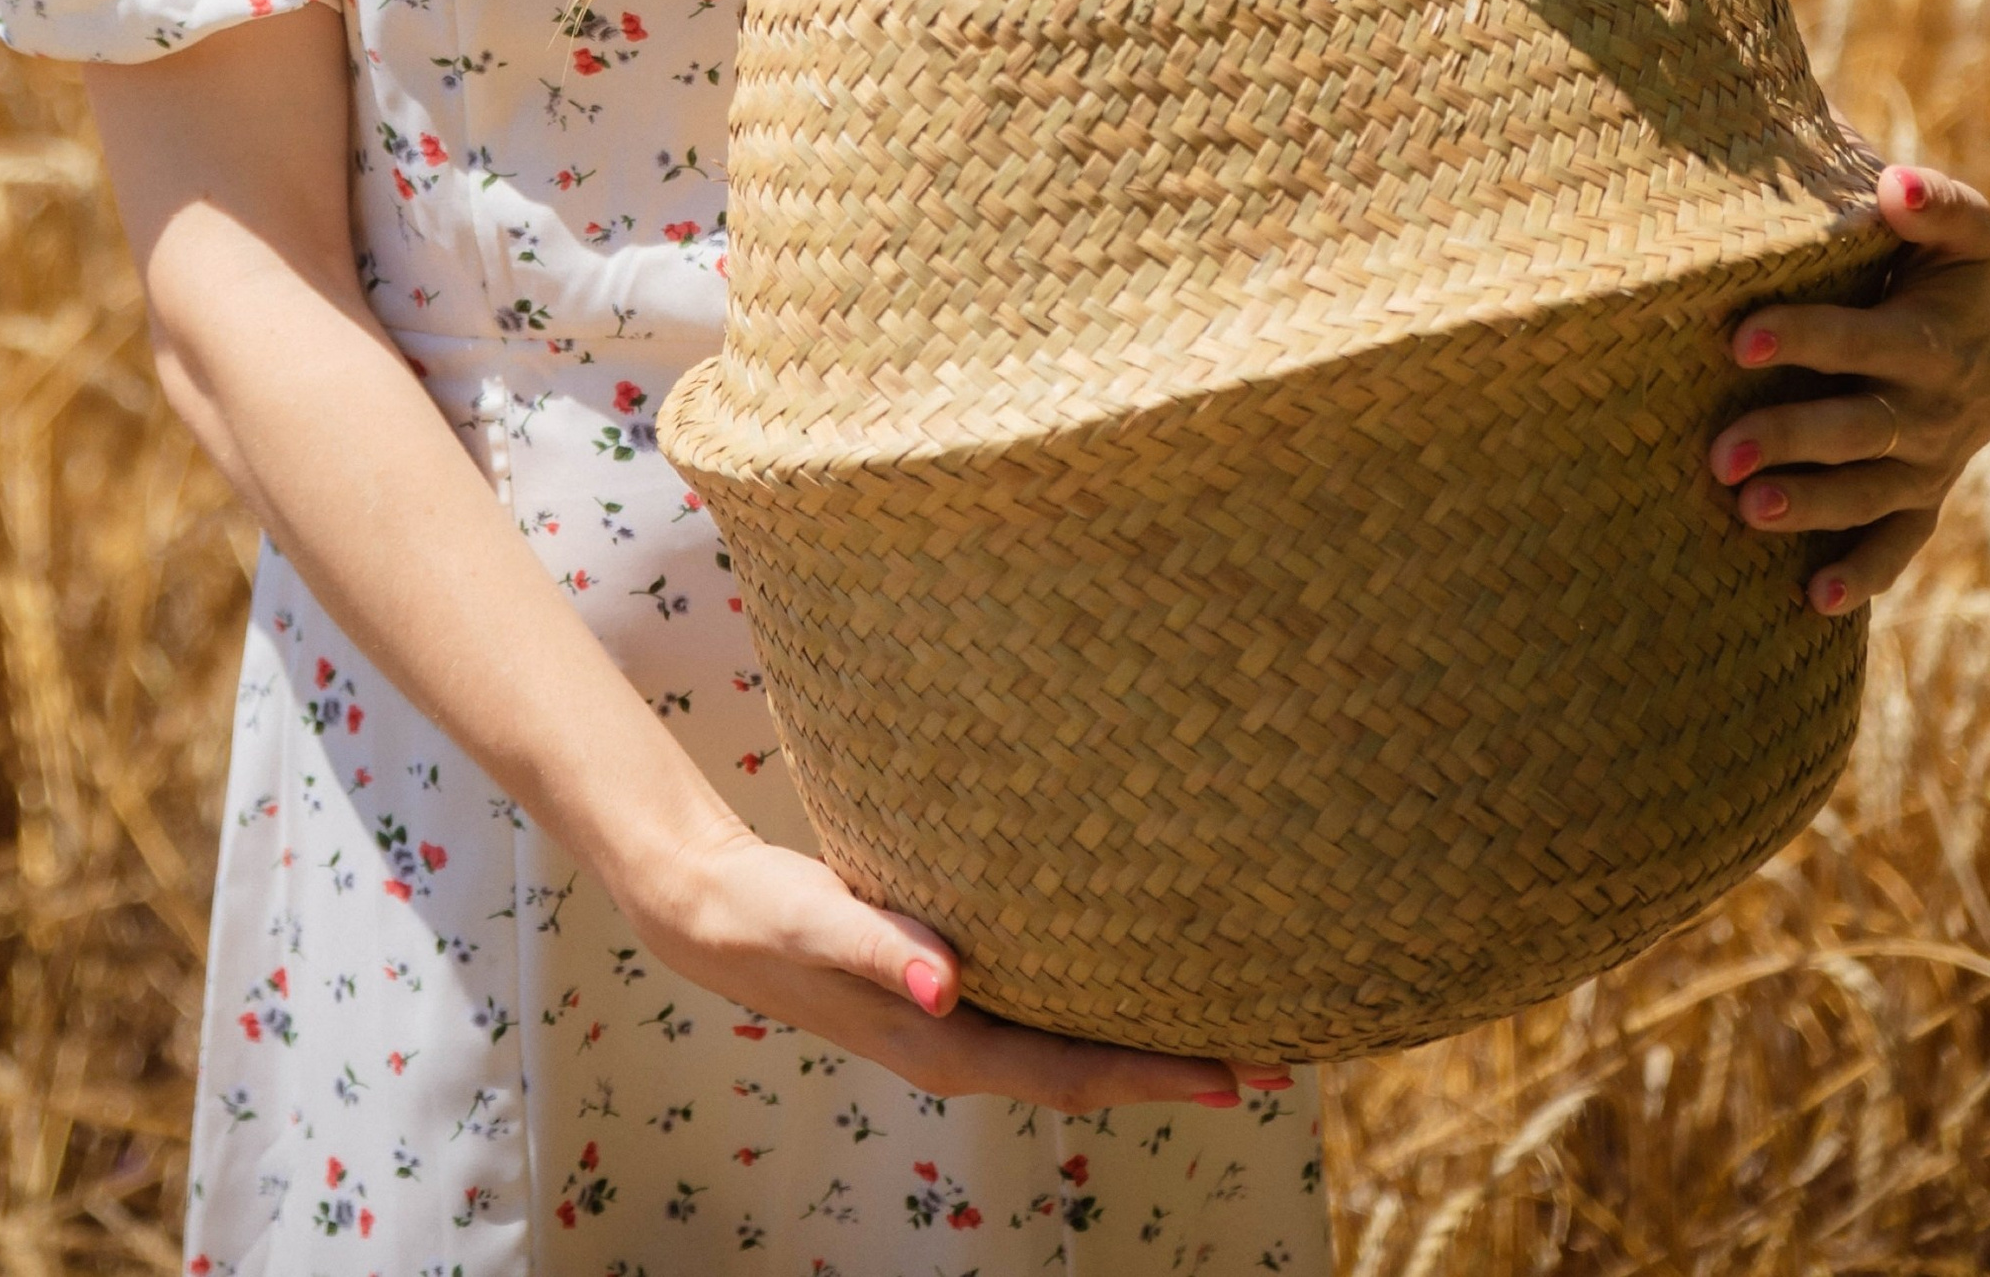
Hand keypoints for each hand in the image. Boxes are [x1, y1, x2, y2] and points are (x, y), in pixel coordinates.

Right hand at [623, 817, 1250, 1112]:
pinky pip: (1044, 1012)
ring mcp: (957, 1024)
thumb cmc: (772, 913)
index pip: (1073, 1072)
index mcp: (946, 1044)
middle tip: (1274, 1056)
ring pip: (1071, 1045)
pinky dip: (1097, 1006)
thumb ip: (885, 950)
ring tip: (1224, 1021)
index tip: (1238, 1077)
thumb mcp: (826, 922)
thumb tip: (949, 984)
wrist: (716, 912)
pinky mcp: (949, 992)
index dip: (1157, 1075)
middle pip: (1090, 1070)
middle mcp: (962, 1045)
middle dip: (1178, 1067)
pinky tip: (1126, 978)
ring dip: (1145, 1041)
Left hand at [1709, 162, 1989, 612]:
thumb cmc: (1953, 271)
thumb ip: (1931, 203)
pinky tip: (1811, 599)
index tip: (1739, 339)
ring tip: (1747, 512)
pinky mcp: (1920, 499)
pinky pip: (1897, 545)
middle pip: (1857, 431)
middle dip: (1791, 440)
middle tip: (1719, 454)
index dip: (1804, 339)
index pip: (1861, 342)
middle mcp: (1927, 411)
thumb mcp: (1960, 229)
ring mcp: (1925, 464)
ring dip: (1811, 508)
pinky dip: (1861, 574)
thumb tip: (1892, 181)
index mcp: (1927, 340)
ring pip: (1868, 495)